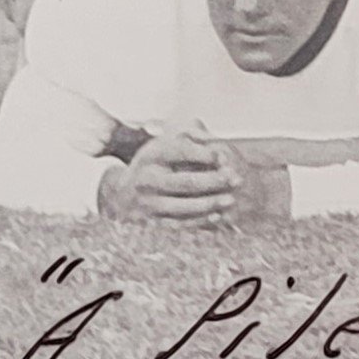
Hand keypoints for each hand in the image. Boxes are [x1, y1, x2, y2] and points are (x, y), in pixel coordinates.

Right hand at [95, 131, 241, 225]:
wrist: (122, 195)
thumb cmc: (155, 164)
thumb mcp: (165, 142)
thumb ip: (191, 134)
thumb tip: (215, 143)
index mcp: (152, 155)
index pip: (180, 151)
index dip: (203, 154)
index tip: (222, 156)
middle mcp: (148, 179)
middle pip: (186, 182)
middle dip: (215, 181)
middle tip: (236, 179)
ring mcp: (149, 203)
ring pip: (184, 206)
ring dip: (211, 204)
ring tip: (231, 200)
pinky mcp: (152, 223)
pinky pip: (179, 224)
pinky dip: (199, 221)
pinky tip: (217, 216)